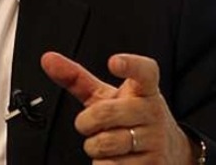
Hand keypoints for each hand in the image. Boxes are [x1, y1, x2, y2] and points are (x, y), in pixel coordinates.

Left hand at [41, 51, 195, 163]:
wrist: (168, 151)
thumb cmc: (129, 117)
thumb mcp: (107, 96)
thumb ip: (77, 78)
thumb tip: (48, 59)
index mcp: (144, 89)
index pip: (144, 71)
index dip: (130, 65)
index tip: (114, 62)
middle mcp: (152, 111)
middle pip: (104, 112)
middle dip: (86, 122)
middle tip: (90, 124)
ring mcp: (155, 140)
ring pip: (104, 144)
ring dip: (94, 146)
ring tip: (106, 142)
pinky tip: (115, 158)